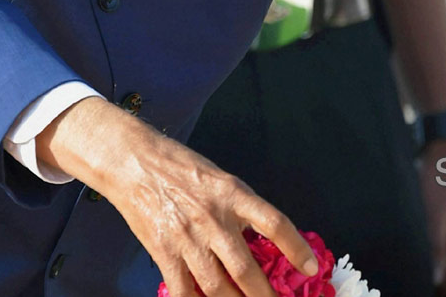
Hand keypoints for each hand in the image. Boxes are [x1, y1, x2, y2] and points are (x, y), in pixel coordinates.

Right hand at [37, 97, 317, 295]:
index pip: (274, 223)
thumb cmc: (179, 167)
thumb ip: (240, 207)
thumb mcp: (219, 178)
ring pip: (218, 287)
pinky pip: (184, 289)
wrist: (134, 162)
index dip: (296, 248)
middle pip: (247, 269)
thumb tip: (262, 241)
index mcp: (232, 193)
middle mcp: (213, 218)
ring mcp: (187, 238)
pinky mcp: (164, 251)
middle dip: (265, 296)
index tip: (311, 268)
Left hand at [419, 141, 445, 296]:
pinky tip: (418, 257)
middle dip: (436, 285)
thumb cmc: (442, 185)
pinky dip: (435, 264)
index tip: (416, 284)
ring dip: (434, 275)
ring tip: (410, 267)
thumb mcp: (435, 216)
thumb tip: (435, 278)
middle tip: (408, 276)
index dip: (440, 292)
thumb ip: (436, 249)